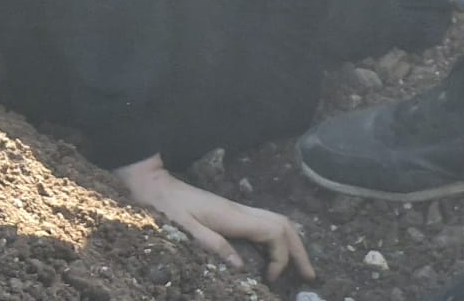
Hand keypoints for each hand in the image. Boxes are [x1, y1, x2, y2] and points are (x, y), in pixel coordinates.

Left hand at [115, 156, 314, 280]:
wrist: (154, 186)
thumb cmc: (166, 207)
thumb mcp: (184, 228)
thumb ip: (212, 244)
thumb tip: (241, 267)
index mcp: (232, 216)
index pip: (273, 232)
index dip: (280, 256)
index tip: (270, 278)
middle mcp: (240, 211)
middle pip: (283, 224)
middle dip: (299, 249)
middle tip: (310, 274)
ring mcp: (237, 210)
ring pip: (276, 221)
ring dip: (291, 242)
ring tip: (300, 266)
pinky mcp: (231, 213)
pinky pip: (264, 223)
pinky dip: (277, 238)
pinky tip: (275, 254)